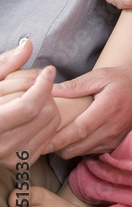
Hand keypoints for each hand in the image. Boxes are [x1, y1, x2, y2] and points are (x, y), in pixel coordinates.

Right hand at [0, 40, 59, 165]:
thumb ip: (6, 64)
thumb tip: (28, 44)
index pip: (29, 106)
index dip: (43, 85)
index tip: (48, 70)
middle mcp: (1, 145)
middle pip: (44, 113)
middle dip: (46, 93)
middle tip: (35, 85)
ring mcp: (11, 157)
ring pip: (52, 123)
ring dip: (49, 105)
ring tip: (33, 97)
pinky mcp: (21, 162)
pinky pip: (50, 136)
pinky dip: (48, 121)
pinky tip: (34, 113)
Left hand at [49, 55, 131, 157]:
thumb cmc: (128, 79)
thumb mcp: (103, 75)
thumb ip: (77, 85)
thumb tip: (50, 89)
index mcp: (107, 108)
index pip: (78, 130)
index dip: (57, 139)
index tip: (39, 140)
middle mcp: (112, 128)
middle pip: (76, 147)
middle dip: (55, 148)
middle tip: (38, 140)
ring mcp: (115, 139)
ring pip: (82, 152)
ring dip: (65, 149)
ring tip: (50, 140)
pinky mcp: (116, 144)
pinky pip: (92, 151)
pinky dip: (78, 148)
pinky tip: (70, 139)